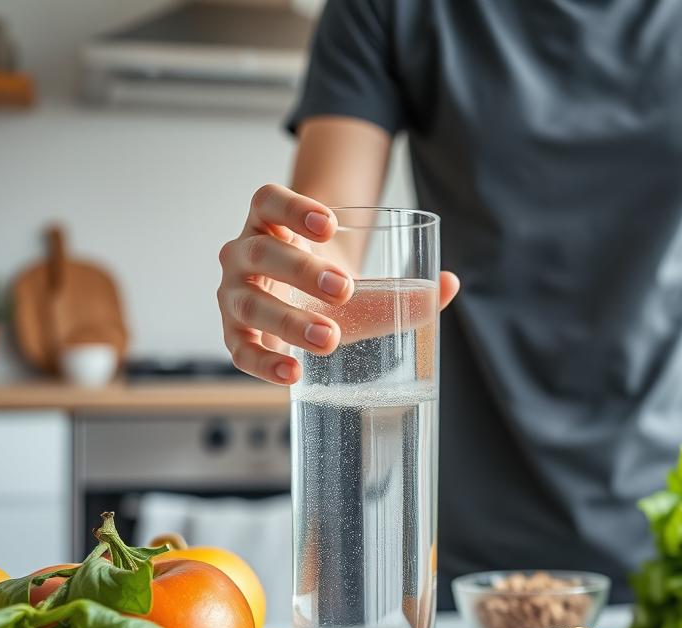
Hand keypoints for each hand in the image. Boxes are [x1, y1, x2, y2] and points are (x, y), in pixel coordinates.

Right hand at [217, 184, 457, 383]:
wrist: (294, 307)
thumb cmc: (326, 283)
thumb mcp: (363, 280)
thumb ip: (405, 285)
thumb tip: (449, 285)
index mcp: (269, 224)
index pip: (268, 202)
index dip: (294, 208)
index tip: (331, 224)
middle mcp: (242, 254)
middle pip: (262, 253)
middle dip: (302, 270)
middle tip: (345, 288)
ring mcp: (232, 295)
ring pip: (250, 303)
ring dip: (289, 320)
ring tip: (330, 337)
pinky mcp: (235, 335)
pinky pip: (241, 351)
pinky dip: (264, 363)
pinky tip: (292, 372)